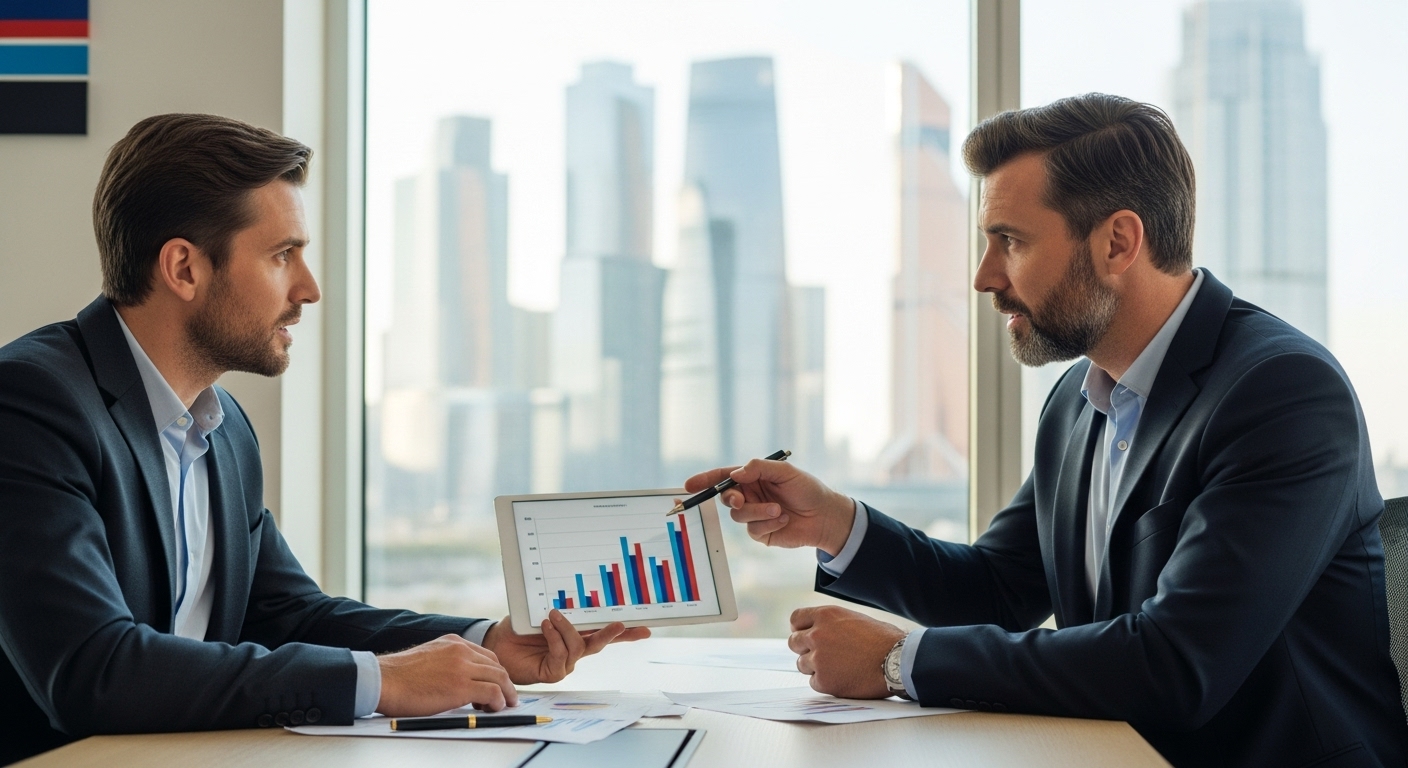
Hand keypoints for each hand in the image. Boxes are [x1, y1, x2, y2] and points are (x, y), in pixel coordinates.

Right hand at [376, 634, 517, 716]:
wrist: (384, 680)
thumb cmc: (400, 676)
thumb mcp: (429, 657)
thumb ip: (447, 662)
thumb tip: (460, 680)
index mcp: (454, 642)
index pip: (486, 655)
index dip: (495, 672)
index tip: (498, 685)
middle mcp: (461, 650)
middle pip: (496, 666)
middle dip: (505, 683)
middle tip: (507, 697)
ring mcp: (462, 667)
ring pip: (499, 677)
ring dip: (506, 694)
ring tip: (504, 706)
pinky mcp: (461, 685)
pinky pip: (492, 692)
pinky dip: (498, 702)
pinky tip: (494, 709)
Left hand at [482, 609, 650, 684]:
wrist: (497, 642)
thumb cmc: (519, 626)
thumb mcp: (542, 612)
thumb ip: (561, 609)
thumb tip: (571, 595)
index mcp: (577, 634)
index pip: (604, 632)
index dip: (626, 632)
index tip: (645, 627)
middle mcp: (574, 650)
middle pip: (600, 643)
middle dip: (613, 634)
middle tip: (621, 625)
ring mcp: (565, 663)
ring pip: (578, 647)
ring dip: (567, 629)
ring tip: (553, 615)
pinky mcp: (553, 672)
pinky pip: (561, 655)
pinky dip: (555, 638)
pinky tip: (546, 626)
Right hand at [685, 457, 854, 553]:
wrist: (825, 516)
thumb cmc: (807, 489)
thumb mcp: (786, 472)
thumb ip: (760, 468)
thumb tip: (736, 474)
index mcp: (753, 477)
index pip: (724, 476)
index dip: (705, 480)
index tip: (689, 485)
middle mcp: (751, 495)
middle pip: (727, 497)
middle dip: (731, 498)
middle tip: (740, 500)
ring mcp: (754, 514)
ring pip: (739, 515)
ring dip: (758, 512)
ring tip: (779, 509)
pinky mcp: (761, 532)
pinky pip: (753, 530)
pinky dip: (768, 523)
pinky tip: (784, 519)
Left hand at [789, 605, 904, 698]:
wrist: (897, 662)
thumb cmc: (885, 640)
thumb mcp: (855, 619)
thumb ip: (833, 624)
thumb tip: (823, 630)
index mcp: (826, 615)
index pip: (796, 619)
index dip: (799, 628)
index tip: (804, 634)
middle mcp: (817, 635)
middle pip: (793, 642)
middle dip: (804, 648)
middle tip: (820, 654)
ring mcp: (818, 659)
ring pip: (802, 664)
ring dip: (815, 667)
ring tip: (838, 668)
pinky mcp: (823, 681)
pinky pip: (814, 682)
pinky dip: (825, 682)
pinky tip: (843, 679)